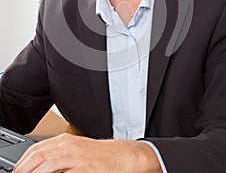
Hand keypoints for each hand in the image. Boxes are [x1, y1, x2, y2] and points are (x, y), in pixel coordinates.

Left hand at [13, 133, 160, 172]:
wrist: (122, 156)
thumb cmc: (99, 155)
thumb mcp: (76, 150)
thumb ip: (58, 155)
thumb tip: (41, 165)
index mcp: (64, 141)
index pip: (36, 149)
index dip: (23, 161)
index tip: (17, 171)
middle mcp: (68, 146)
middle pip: (38, 156)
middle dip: (24, 169)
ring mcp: (76, 157)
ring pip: (47, 164)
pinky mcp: (85, 168)